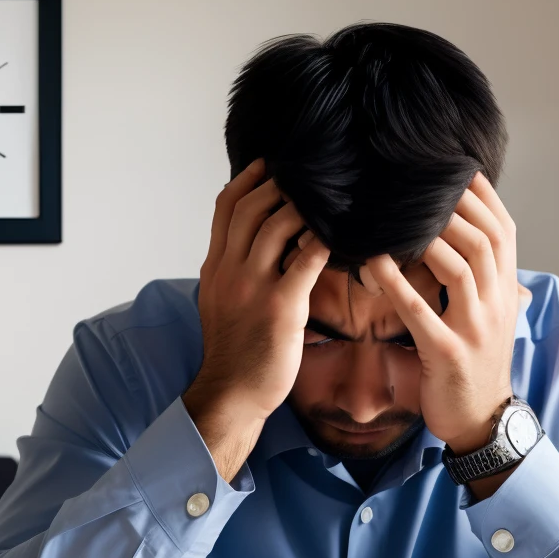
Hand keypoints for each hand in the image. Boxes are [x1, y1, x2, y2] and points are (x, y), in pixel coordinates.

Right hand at [182, 160, 331, 480]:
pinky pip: (307, 259)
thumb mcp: (220, 301)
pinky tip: (344, 233)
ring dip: (306, 208)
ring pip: (277, 224)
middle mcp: (229, 270)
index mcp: (215, 267)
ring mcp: (253, 287)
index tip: (271, 165)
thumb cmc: (235, 350)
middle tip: (312, 177)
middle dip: (282, 185)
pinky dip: (326, 239)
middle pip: (252, 207)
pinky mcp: (281, 306)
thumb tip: (258, 240)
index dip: (249, 179)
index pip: (226, 207)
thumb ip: (235, 269)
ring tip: (331, 202)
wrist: (232, 393)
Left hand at [366, 174, 522, 491]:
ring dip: (428, 235)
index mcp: (505, 290)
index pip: (503, 230)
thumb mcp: (486, 314)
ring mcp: (475, 328)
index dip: (481, 196)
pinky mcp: (447, 353)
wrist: (481, 419)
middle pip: (484, 239)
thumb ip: (478, 276)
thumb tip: (461, 238)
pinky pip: (420, 311)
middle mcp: (498, 303)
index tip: (454, 166)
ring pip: (460, 267)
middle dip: (453, 207)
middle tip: (415, 182)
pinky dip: (396, 283)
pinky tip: (372, 262)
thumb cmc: (473, 361)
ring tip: (393, 213)